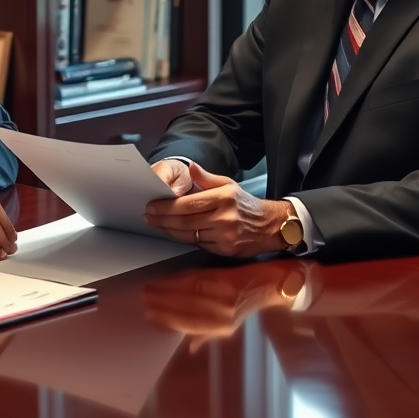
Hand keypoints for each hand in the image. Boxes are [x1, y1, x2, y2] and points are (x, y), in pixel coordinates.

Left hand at [143, 161, 289, 256]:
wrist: (270, 226)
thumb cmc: (244, 204)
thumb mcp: (228, 184)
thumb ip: (206, 178)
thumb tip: (190, 167)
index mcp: (223, 198)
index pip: (189, 203)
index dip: (167, 206)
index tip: (152, 205)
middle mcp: (224, 217)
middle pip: (185, 220)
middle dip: (163, 219)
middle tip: (148, 216)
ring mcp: (225, 235)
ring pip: (189, 234)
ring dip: (169, 230)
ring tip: (157, 224)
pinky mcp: (226, 249)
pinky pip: (199, 244)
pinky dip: (185, 238)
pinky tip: (174, 232)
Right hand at [143, 262, 306, 347]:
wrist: (268, 285)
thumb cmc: (247, 306)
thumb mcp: (229, 326)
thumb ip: (206, 336)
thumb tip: (188, 348)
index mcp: (221, 327)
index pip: (188, 324)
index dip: (167, 320)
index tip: (150, 316)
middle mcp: (221, 312)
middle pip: (184, 307)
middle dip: (161, 303)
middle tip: (143, 300)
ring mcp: (222, 294)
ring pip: (186, 292)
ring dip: (165, 290)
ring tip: (149, 289)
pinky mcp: (222, 278)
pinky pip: (195, 279)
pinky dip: (178, 279)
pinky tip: (167, 280)